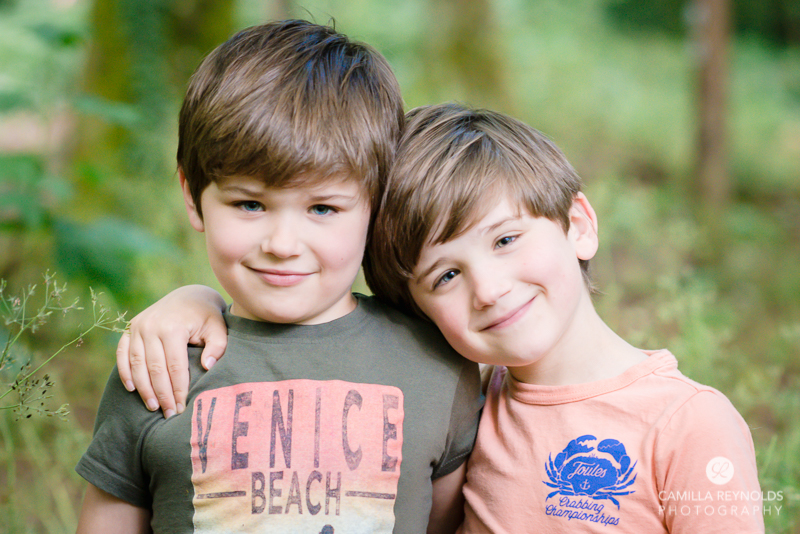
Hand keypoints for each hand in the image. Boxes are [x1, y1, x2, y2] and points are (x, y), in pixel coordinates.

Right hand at [116, 285, 227, 416]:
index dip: (177, 389)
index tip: (182, 408)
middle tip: (168, 413)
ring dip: (143, 388)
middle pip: (154, 368)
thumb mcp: (218, 328)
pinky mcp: (130, 328)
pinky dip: (125, 372)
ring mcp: (138, 326)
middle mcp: (151, 326)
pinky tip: (132, 389)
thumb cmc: (207, 316)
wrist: (189, 296)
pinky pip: (122, 353)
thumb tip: (207, 367)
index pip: (174, 366)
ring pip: (137, 364)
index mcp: (173, 327)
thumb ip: (217, 347)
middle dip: (162, 394)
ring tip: (153, 407)